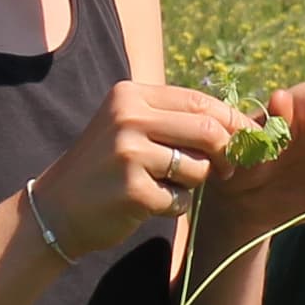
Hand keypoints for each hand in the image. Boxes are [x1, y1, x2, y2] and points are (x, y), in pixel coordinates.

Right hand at [28, 81, 252, 259]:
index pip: (199, 102)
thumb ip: (175, 120)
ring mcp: (129, 154)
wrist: (55, 209)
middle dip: (226, 153)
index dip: (232, 121)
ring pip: (198, 168)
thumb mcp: (130, 128)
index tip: (249, 139)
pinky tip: (146, 204)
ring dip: (192, 184)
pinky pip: (180, 199)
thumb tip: (240, 123)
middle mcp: (128, 117)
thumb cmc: (104, 167)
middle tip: (226, 170)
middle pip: (207, 131)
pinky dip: (172, 206)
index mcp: (131, 95)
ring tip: (163, 185)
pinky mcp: (133, 190)